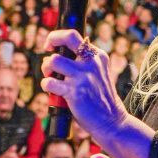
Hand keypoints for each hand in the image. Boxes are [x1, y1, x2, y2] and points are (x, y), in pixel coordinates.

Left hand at [41, 30, 130, 149]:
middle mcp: (92, 63)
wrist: (111, 121)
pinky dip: (46, 86)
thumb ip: (83, 63)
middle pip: (66, 38)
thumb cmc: (99, 98)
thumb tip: (53, 57)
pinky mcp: (74, 92)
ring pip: (53, 61)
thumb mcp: (98, 74)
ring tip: (50, 78)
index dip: (57, 36)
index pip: (74, 36)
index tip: (51, 45)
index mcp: (98, 56)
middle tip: (47, 51)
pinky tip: (53, 91)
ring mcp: (83, 77)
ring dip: (46, 69)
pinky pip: (49, 82)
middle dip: (51, 40)